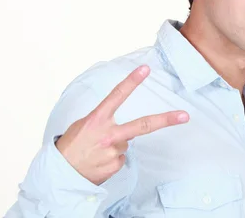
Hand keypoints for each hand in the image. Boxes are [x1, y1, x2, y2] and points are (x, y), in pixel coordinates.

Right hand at [55, 65, 188, 184]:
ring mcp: (113, 151)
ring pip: (125, 143)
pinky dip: (111, 159)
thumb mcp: (82, 125)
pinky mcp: (115, 165)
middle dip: (166, 119)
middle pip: (143, 125)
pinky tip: (98, 162)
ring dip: (114, 146)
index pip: (117, 95)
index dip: (132, 81)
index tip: (145, 69)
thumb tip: (117, 124)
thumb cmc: (70, 146)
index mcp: (97, 119)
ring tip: (96, 152)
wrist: (59, 175)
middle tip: (184, 116)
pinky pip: (120, 158)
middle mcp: (108, 134)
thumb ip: (102, 120)